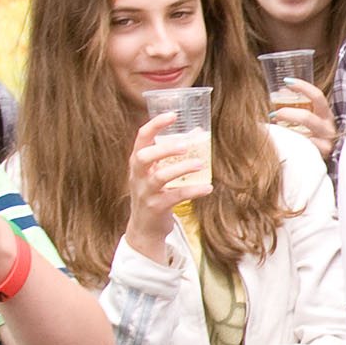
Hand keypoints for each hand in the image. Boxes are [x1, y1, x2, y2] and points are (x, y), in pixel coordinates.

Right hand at [120, 116, 210, 256]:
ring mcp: (145, 192)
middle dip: (163, 149)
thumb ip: (173, 154)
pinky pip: (175, 196)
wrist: (144, 229)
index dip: (155, 124)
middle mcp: (138, 175)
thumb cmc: (154, 194)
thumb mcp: (157, 172)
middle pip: (143, 156)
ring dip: (181, 169)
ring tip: (200, 164)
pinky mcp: (156, 207)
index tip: (173, 115)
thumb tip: (198, 133)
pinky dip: (193, 190)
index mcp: (137, 162)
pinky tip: (208, 187)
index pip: (141, 137)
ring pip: (160, 177)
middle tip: (184, 145)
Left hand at [267, 79, 336, 159]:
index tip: (287, 81)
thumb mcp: (313, 117)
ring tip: (274, 130)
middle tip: (274, 114)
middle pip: (307, 118)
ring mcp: (324, 143)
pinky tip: (281, 143)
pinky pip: (302, 150)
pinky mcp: (319, 156)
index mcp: (326, 114)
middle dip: (287, 114)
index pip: (317, 96)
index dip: (303, 87)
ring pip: (303, 136)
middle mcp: (327, 127)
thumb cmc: (317, 133)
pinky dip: (290, 145)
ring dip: (285, 132)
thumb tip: (280, 91)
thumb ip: (300, 105)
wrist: (330, 156)